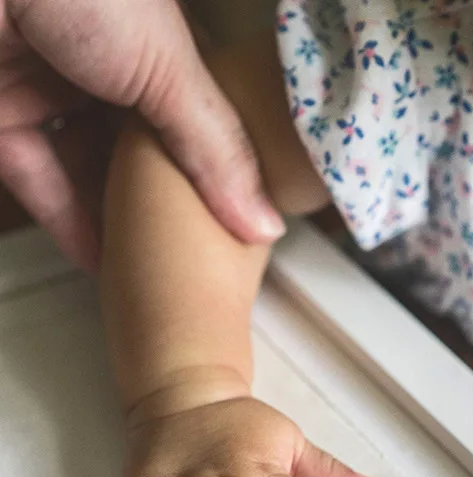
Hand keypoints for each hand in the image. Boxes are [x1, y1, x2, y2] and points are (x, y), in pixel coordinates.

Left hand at [0, 0, 283, 268]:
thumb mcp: (170, 69)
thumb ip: (217, 150)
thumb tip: (264, 222)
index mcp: (150, 33)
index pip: (194, 109)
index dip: (218, 160)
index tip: (242, 209)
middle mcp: (99, 56)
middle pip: (143, 146)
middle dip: (170, 197)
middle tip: (203, 246)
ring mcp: (45, 83)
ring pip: (90, 167)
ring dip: (121, 218)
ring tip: (158, 266)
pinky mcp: (1, 113)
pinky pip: (40, 180)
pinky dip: (70, 223)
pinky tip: (104, 262)